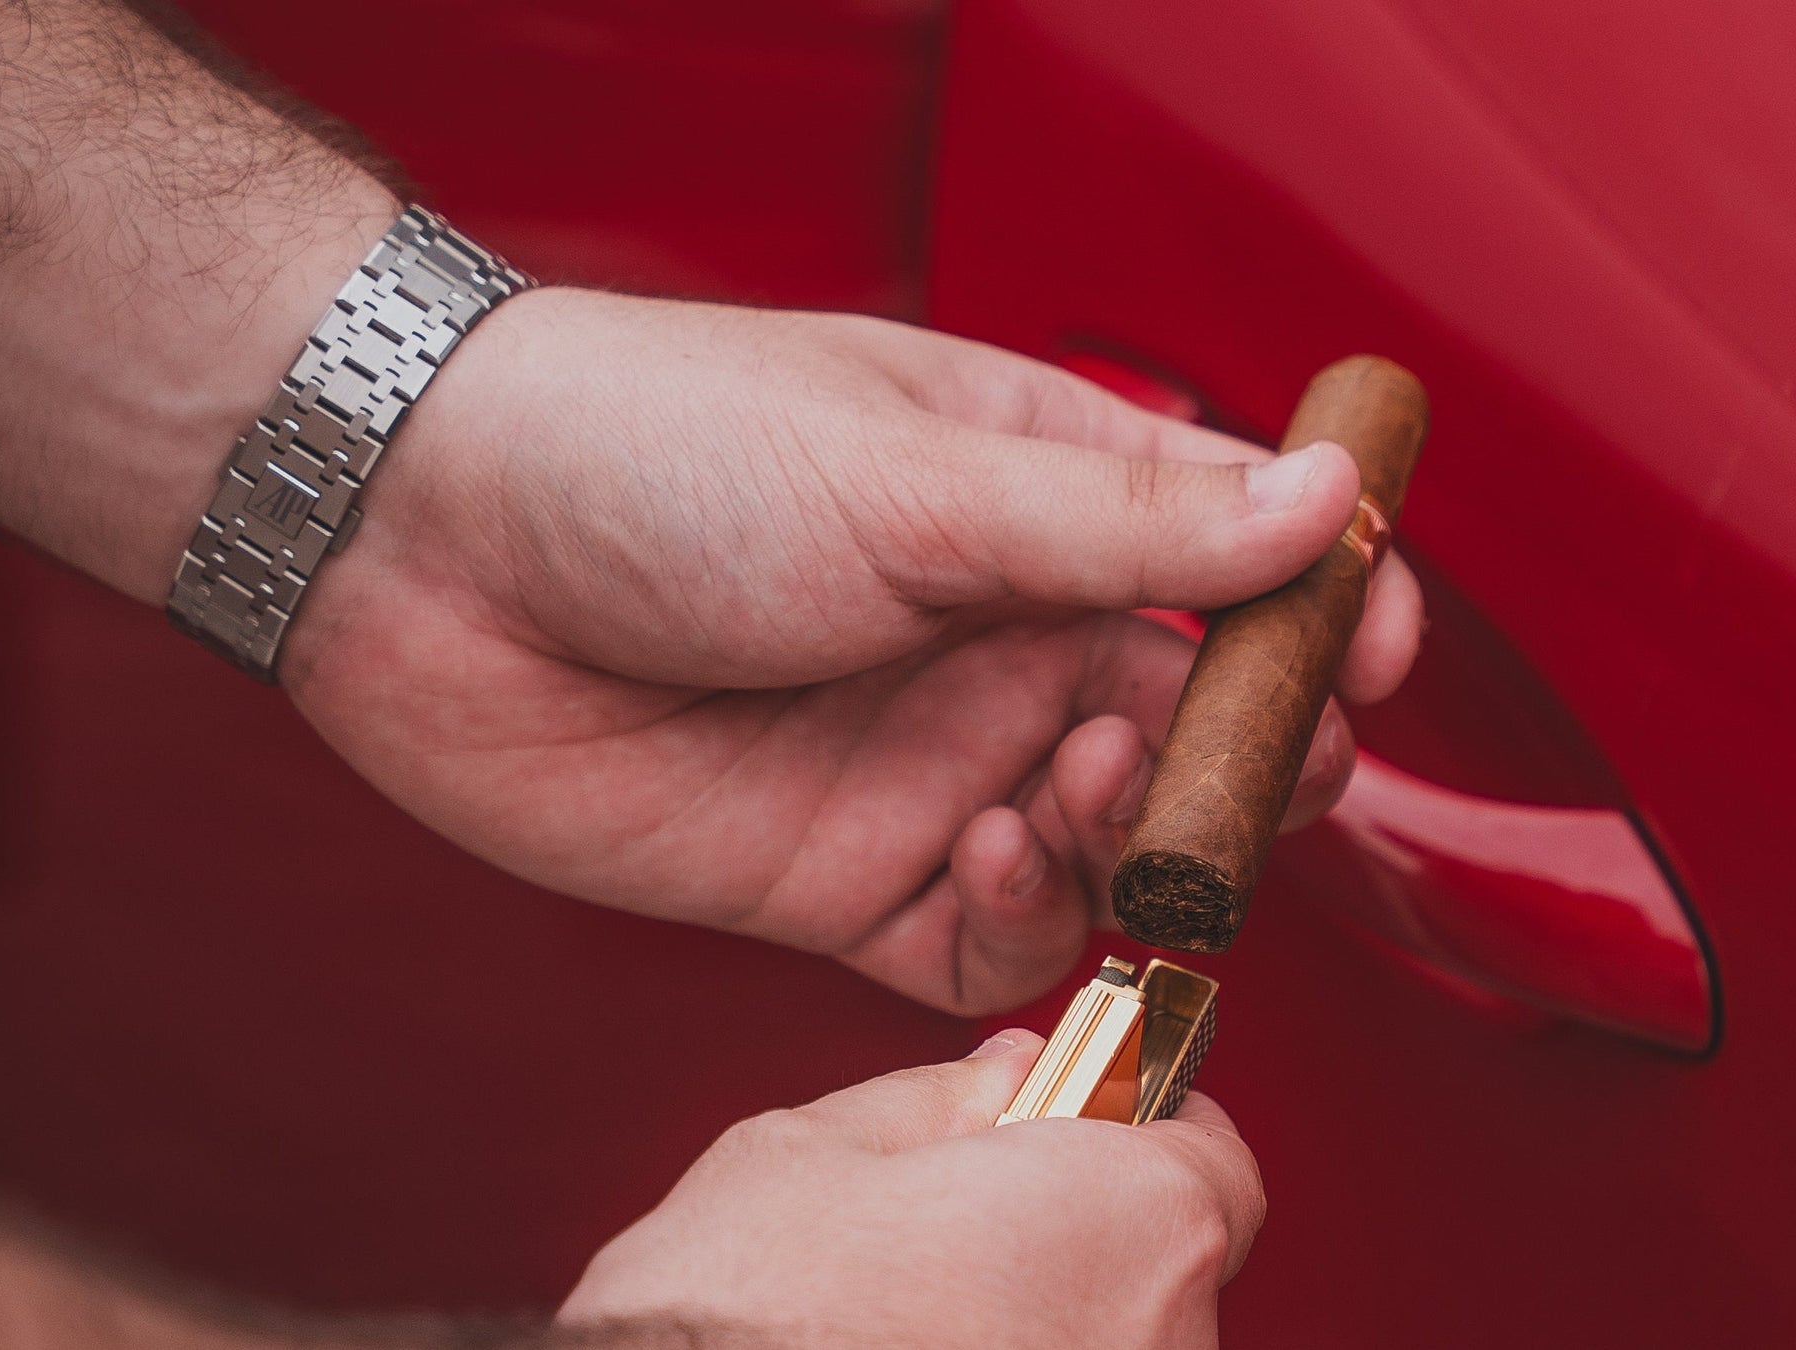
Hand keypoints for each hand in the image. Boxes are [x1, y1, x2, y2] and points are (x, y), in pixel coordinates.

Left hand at [285, 288, 1425, 1012]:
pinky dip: (1029, 922)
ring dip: (1137, 833)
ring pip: (1113, 847)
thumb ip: (1126, 521)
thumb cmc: (654, 451)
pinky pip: (991, 940)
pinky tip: (993, 846)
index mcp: (1034, 493)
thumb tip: (1327, 502)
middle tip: (1243, 757)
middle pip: (1197, 724)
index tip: (1369, 651)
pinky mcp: (847, 877)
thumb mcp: (917, 471)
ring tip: (1078, 774)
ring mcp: (928, 760)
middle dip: (1246, 753)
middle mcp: (998, 634)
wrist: (426, 552)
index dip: (1323, 608)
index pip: (1234, 556)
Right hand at [556, 1030, 1263, 1348]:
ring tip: (917, 1316)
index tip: (1076, 1126)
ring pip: (1108, 1342)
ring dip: (1041, 1322)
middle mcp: (1160, 1340)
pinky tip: (918, 1348)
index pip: (1211, 1156)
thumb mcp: (809, 1153)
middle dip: (1077, 1238)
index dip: (1135, 1130)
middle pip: (1162, 1267)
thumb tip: (1005, 1075)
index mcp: (1130, 1219)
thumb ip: (939, 1101)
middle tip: (965, 1228)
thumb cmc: (735, 1320)